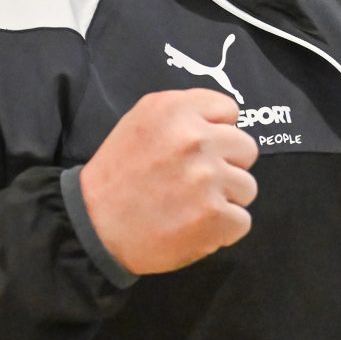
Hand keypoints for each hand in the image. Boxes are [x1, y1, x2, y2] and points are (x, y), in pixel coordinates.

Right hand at [79, 90, 256, 275]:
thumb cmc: (118, 173)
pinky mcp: (214, 216)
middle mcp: (195, 138)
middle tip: (196, 180)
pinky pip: (241, 221)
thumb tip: (225, 122)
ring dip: (225, 199)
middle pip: (246, 149)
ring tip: (192, 205)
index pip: (230, 110)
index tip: (197, 149)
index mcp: (176, 109)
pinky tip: (195, 226)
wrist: (93, 225)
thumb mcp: (142, 121)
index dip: (216, 131)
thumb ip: (184, 113)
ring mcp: (207, 178)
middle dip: (226, 165)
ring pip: (247, 187)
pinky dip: (222, 229)